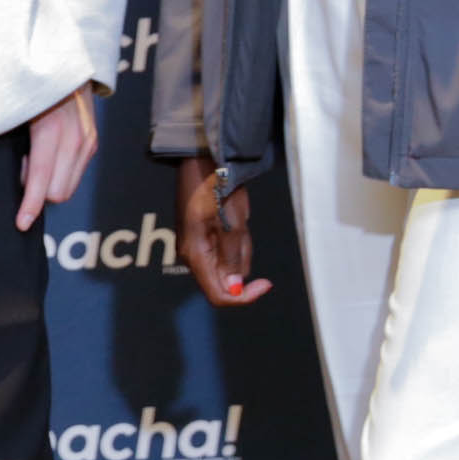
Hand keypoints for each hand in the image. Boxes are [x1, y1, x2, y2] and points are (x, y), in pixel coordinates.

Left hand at [14, 87, 101, 230]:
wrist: (66, 62)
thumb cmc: (31, 83)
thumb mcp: (15, 107)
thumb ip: (9, 136)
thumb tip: (1, 166)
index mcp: (51, 130)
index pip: (40, 180)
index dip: (30, 206)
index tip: (21, 223)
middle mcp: (75, 138)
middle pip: (56, 193)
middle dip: (36, 191)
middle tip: (21, 168)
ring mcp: (87, 141)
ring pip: (67, 188)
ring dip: (48, 184)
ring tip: (32, 159)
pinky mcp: (92, 143)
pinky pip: (75, 175)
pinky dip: (58, 174)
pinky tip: (46, 155)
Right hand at [175, 154, 271, 307]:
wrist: (201, 162)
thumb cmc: (215, 188)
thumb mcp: (232, 223)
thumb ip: (234, 257)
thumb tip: (235, 286)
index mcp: (196, 255)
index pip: (218, 295)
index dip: (243, 296)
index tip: (265, 283)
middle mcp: (193, 256)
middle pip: (225, 280)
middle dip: (242, 260)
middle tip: (244, 230)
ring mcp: (196, 246)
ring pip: (229, 263)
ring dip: (241, 246)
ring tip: (238, 218)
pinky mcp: (202, 237)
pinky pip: (226, 250)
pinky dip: (236, 239)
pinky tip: (234, 217)